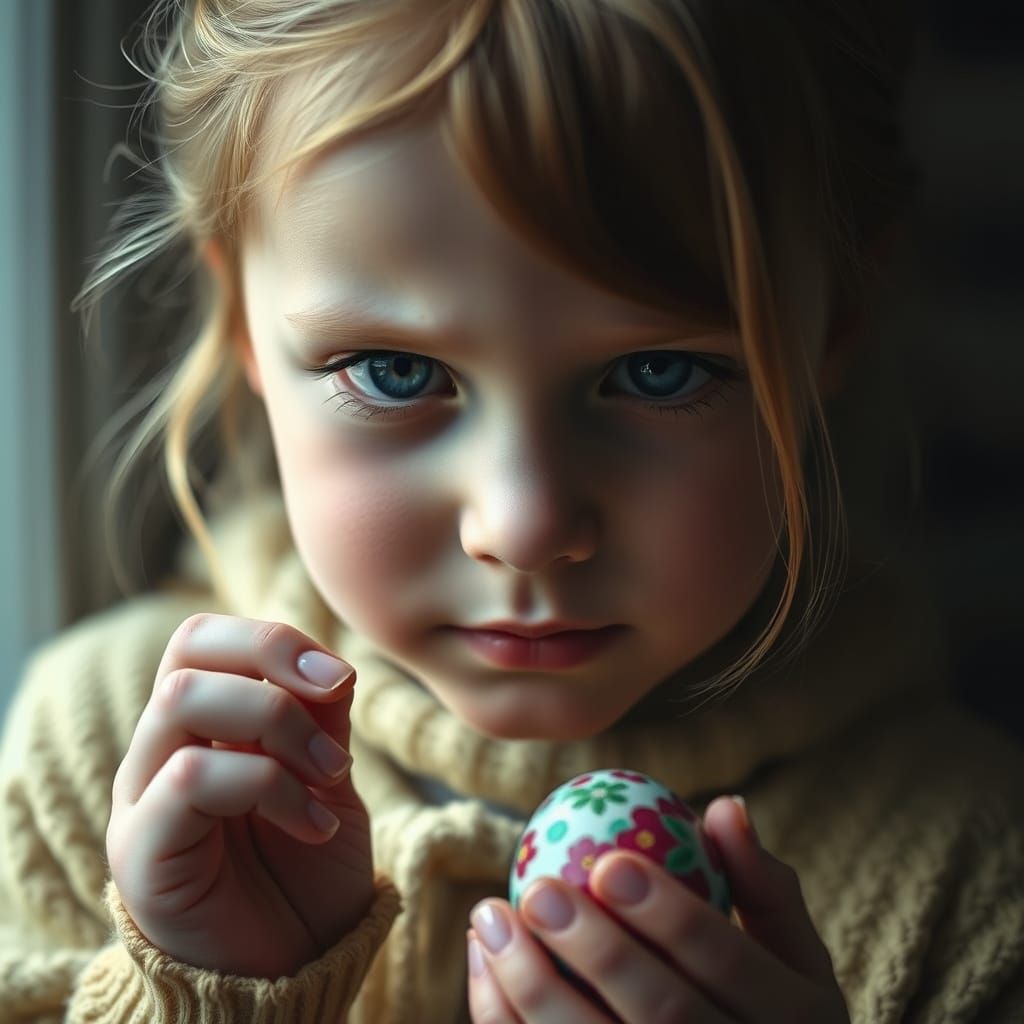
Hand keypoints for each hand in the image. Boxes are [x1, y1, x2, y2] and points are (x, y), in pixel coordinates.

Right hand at [107, 613, 373, 978]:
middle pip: (187, 650)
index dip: (273, 638)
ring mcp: (144, 797)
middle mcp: (162, 750)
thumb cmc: (306, 873)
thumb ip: (320, 721)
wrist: (292, 972)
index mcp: (202, 727)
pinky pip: (189, 777)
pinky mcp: (142, 850)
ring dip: (279, 722)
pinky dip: (269, 786)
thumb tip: (331, 664)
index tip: (342, 676)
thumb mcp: (327, 780)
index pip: (205, 638)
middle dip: (272, 655)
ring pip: (181, 698)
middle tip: (337, 693)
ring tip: (333, 775)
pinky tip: (315, 825)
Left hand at [467, 796, 848, 1022]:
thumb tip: (723, 806)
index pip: (729, 966)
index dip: (669, 915)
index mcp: (797, 1020)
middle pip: (664, 1018)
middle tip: (538, 890)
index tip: (607, 860)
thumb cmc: (771, 1009)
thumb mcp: (794, 955)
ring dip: (533, 989)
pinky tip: (485, 962)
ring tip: (491, 917)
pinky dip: (507, 1020)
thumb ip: (763, 885)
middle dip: (597, 952)